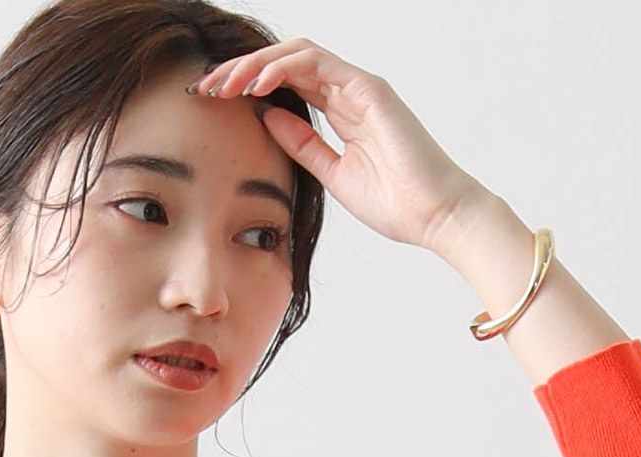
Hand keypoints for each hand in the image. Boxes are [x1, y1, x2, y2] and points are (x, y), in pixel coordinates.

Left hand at [188, 39, 487, 256]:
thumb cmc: (394, 203)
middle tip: (206, 87)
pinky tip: (256, 85)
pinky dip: (283, 69)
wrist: (434, 216)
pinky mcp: (369, 89)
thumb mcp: (332, 175)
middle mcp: (348, 92)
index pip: (286, 85)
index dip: (246, 87)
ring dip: (255, 65)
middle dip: (242, 71)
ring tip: (224, 84)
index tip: (213, 102)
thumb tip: (267, 118)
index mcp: (340, 112)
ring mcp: (359, 86)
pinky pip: (317, 65)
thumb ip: (303, 145)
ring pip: (297, 55)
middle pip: (286, 63)